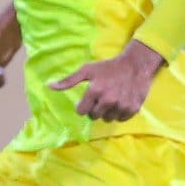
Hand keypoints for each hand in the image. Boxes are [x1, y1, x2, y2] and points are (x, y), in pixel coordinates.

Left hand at [50, 39, 164, 121]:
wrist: (135, 66)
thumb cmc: (108, 67)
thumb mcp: (87, 70)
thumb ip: (68, 80)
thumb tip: (48, 86)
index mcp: (94, 91)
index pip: (81, 111)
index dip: (82, 105)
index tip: (87, 99)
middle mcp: (108, 100)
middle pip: (94, 116)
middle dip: (94, 109)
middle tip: (100, 98)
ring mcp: (121, 106)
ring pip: (107, 119)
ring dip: (107, 112)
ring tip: (110, 100)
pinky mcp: (133, 109)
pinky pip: (120, 119)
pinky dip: (119, 113)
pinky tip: (120, 102)